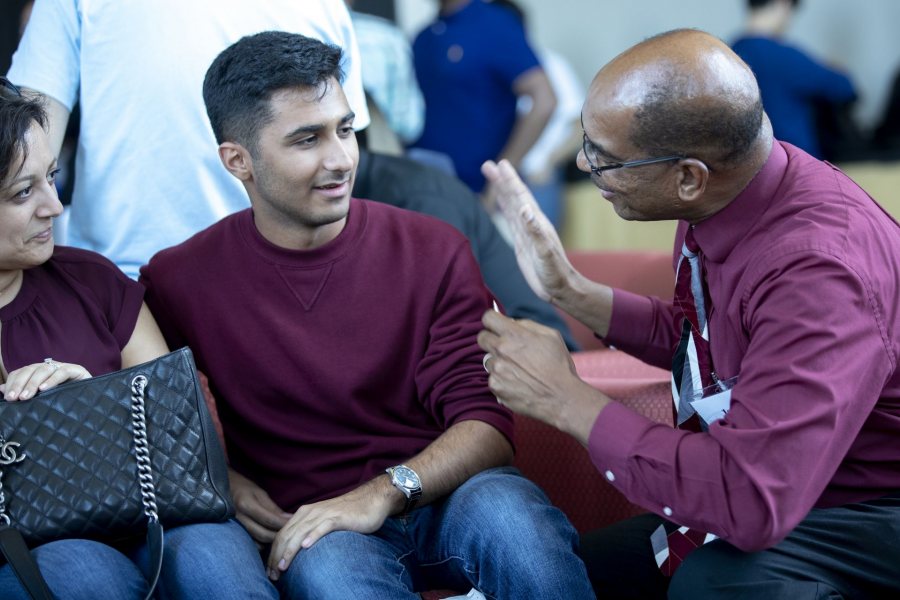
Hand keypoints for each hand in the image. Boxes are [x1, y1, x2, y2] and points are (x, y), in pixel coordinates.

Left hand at [0, 360, 90, 400]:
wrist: (92, 402)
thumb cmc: (66, 401)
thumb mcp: (42, 398)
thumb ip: (23, 392)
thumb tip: (1, 389)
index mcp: (39, 372)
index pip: (21, 372)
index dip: (12, 383)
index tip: (8, 398)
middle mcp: (49, 367)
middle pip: (29, 370)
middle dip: (19, 384)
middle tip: (13, 398)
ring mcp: (63, 367)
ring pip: (43, 370)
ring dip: (32, 383)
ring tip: (26, 397)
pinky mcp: (76, 370)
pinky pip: (61, 372)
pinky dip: (52, 380)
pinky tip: (44, 389)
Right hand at [228, 468, 291, 545]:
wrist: (223, 489)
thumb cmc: (243, 488)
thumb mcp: (259, 493)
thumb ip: (273, 508)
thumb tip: (289, 519)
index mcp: (246, 505)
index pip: (269, 519)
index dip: (283, 524)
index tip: (295, 525)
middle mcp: (239, 518)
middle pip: (263, 534)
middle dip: (279, 536)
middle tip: (291, 534)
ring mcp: (233, 528)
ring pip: (257, 542)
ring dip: (271, 542)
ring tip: (282, 539)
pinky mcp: (233, 535)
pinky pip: (250, 544)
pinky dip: (261, 544)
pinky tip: (269, 541)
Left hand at [266, 480, 393, 581]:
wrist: (370, 500)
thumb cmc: (347, 515)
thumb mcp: (322, 522)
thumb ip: (308, 531)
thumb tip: (295, 552)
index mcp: (304, 514)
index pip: (282, 535)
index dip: (273, 553)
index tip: (271, 571)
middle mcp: (310, 513)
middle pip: (287, 535)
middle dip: (277, 556)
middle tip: (273, 574)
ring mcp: (324, 514)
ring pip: (301, 532)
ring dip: (290, 551)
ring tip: (283, 566)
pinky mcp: (338, 517)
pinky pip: (323, 527)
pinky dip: (313, 536)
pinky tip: (306, 547)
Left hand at [478, 310, 606, 442]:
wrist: (560, 397)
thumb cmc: (559, 366)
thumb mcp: (551, 336)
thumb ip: (528, 325)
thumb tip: (512, 322)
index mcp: (515, 334)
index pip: (488, 318)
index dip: (492, 321)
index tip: (496, 326)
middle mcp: (501, 350)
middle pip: (481, 338)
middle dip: (491, 339)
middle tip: (505, 348)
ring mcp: (496, 369)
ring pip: (488, 360)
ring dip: (498, 362)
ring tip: (518, 370)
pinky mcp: (495, 386)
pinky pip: (493, 378)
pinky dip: (502, 380)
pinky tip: (517, 383)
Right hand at [481, 159, 574, 301]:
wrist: (559, 288)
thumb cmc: (555, 272)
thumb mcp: (545, 252)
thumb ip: (535, 231)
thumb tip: (524, 209)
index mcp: (537, 222)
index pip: (520, 196)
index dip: (510, 180)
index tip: (499, 164)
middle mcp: (531, 223)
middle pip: (513, 196)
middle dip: (501, 180)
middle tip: (487, 165)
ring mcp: (526, 232)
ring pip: (511, 205)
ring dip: (501, 190)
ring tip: (491, 175)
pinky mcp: (522, 241)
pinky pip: (511, 219)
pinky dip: (504, 207)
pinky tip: (501, 202)